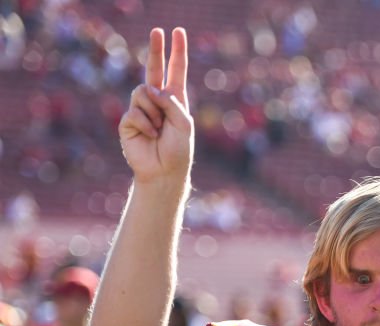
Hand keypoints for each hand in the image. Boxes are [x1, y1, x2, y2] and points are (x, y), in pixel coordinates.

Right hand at [119, 27, 193, 182]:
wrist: (164, 172)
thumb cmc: (178, 150)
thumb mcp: (183, 123)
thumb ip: (171, 102)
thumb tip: (149, 88)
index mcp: (174, 99)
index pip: (175, 70)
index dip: (177, 52)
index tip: (177, 32)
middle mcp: (157, 100)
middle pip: (154, 69)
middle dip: (156, 49)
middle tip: (157, 30)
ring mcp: (141, 109)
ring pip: (142, 92)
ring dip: (154, 111)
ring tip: (159, 129)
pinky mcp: (128, 121)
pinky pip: (135, 112)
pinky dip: (146, 124)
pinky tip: (151, 136)